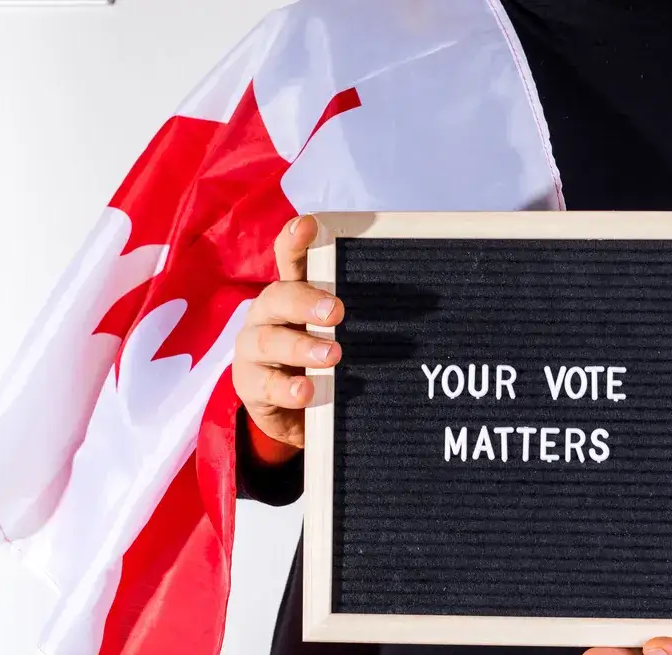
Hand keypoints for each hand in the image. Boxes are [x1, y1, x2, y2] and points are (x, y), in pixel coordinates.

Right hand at [232, 215, 344, 450]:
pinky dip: (288, 389)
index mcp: (291, 295)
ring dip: (301, 347)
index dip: (296, 240)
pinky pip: (266, 386)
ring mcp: (254, 352)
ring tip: (333, 354)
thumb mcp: (337, 333)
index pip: (289, 259)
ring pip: (269, 342)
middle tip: (337, 311)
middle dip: (306, 301)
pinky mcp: (250, 387)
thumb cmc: (318, 360)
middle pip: (277, 297)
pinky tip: (307, 391)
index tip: (309, 225)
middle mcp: (268, 316)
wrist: (292, 413)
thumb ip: (358, 312)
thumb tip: (421, 301)